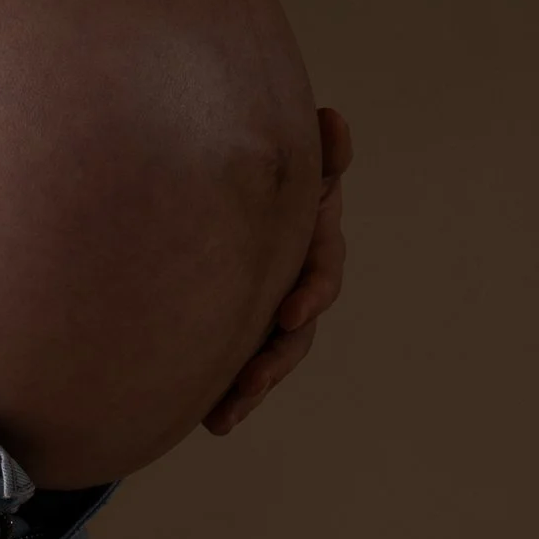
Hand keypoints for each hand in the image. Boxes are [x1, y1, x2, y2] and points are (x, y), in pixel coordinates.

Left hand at [204, 107, 352, 433]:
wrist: (206, 185)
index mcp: (310, 238)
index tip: (290, 312)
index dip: (311, 291)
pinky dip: (232, 397)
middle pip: (298, 328)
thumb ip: (313, 150)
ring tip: (226, 413)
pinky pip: (243, 370)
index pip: (320, 267)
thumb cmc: (255, 165)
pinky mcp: (245, 331)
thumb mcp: (282, 160)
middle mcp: (296, 279)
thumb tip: (332, 118)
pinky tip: (213, 420)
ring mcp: (271, 309)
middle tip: (252, 379)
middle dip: (278, 355)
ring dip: (255, 385)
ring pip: (273, 356)